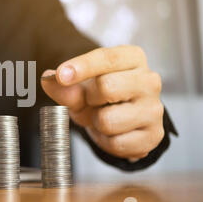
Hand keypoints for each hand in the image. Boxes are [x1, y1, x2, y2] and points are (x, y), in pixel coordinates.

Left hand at [41, 45, 164, 160]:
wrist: (122, 122)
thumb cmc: (100, 97)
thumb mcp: (79, 88)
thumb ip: (64, 86)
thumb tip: (47, 79)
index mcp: (132, 58)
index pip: (107, 58)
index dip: (82, 67)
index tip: (61, 75)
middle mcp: (149, 80)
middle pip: (107, 87)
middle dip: (90, 98)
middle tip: (93, 101)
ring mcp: (155, 109)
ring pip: (108, 119)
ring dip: (97, 122)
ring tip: (104, 116)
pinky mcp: (154, 135)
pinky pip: (116, 143)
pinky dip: (106, 141)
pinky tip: (113, 132)